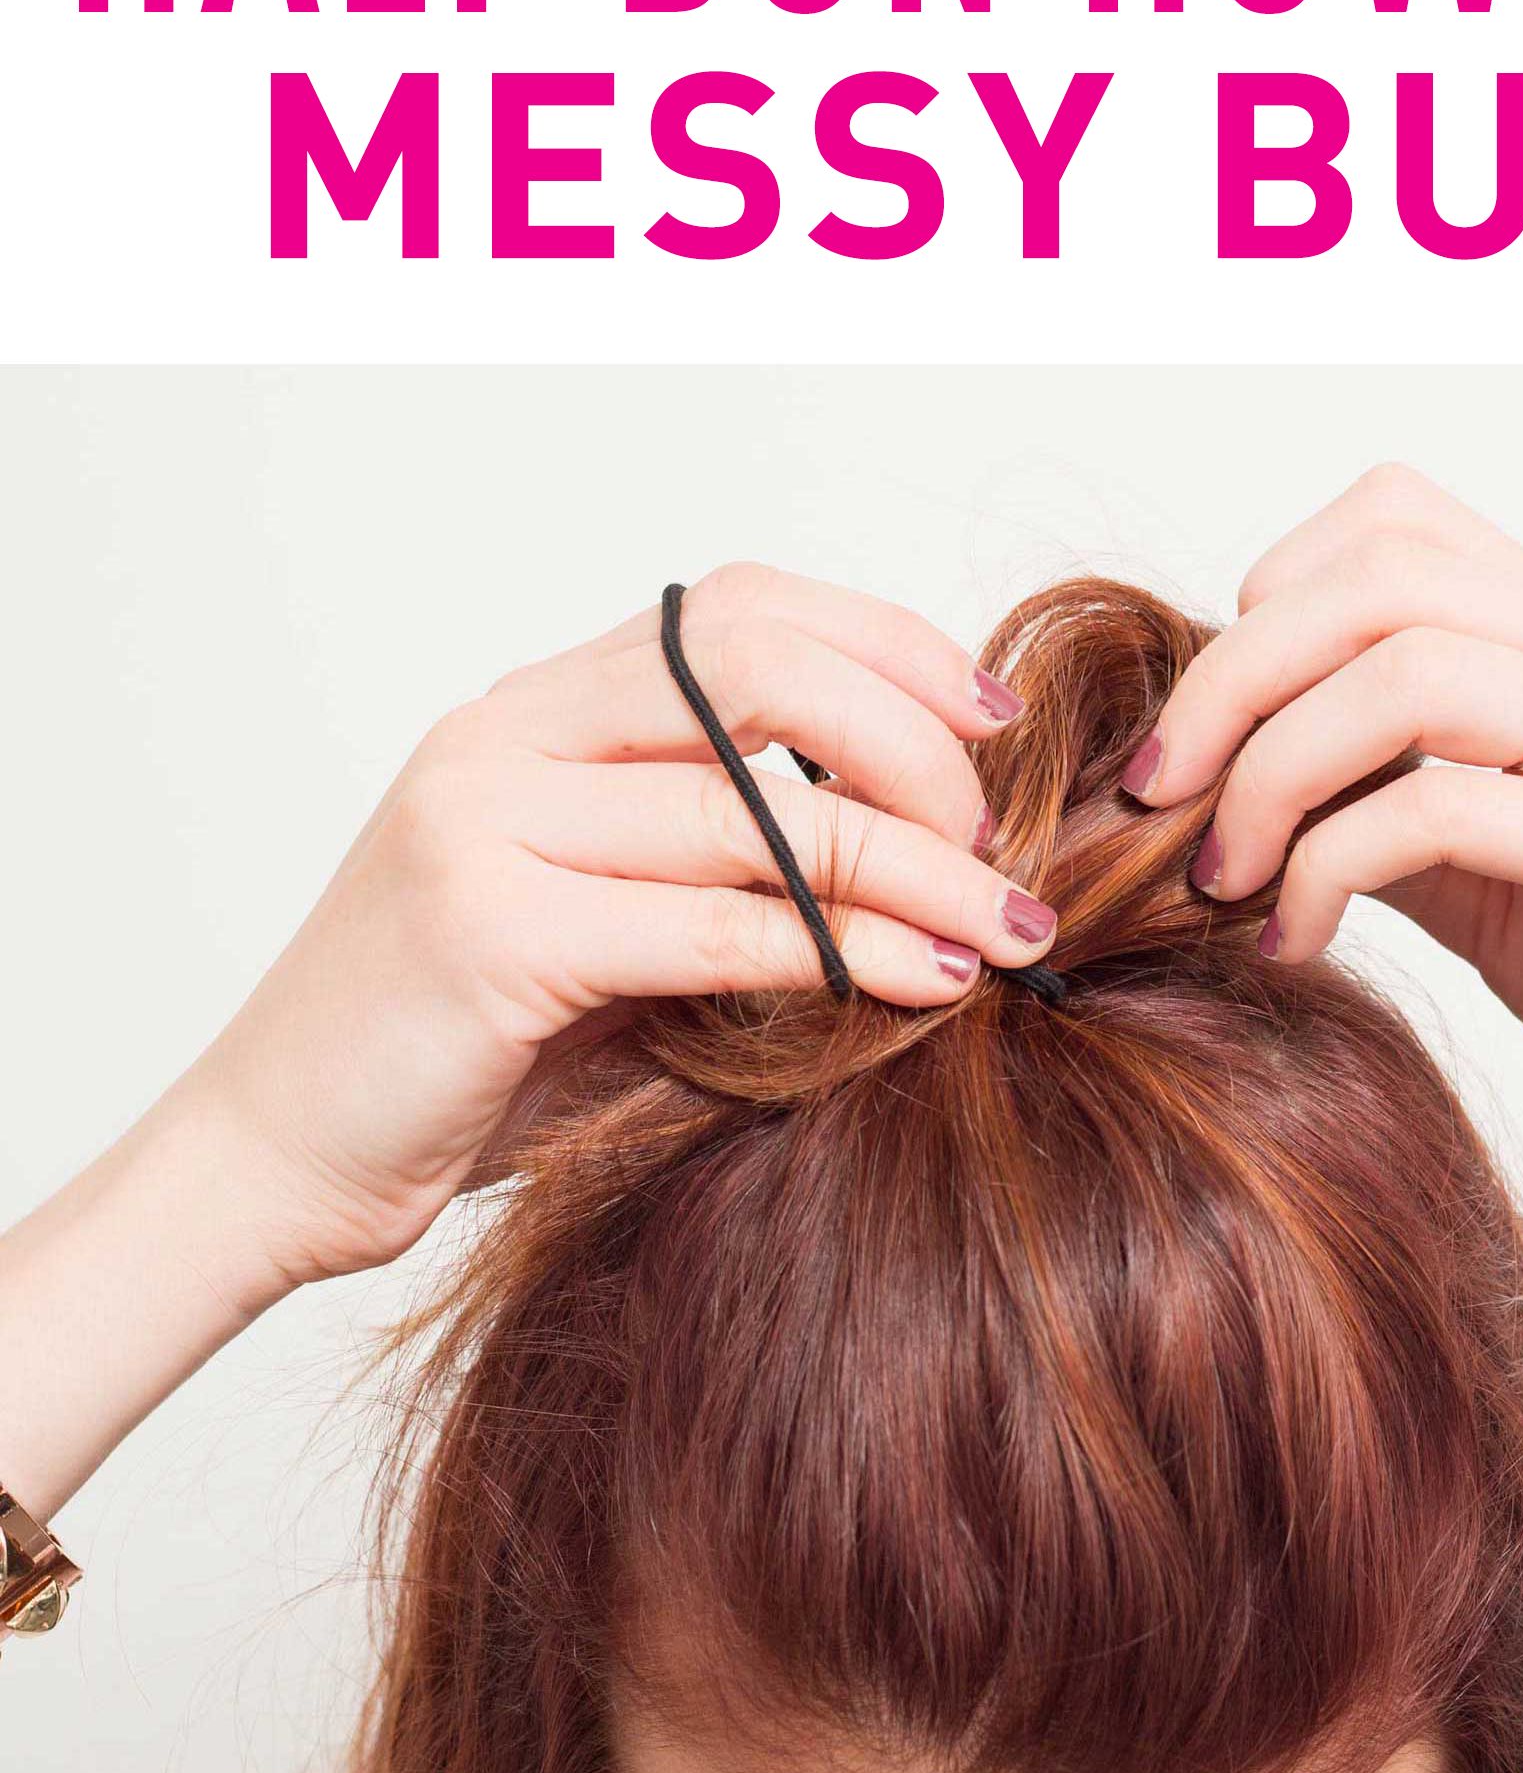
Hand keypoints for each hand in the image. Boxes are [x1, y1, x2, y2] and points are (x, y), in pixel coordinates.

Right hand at [192, 567, 1051, 1284]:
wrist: (268, 1163)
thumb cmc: (443, 1069)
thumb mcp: (596, 948)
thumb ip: (711, 886)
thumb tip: (913, 884)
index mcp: (528, 717)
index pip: (738, 610)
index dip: (887, 647)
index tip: (988, 730)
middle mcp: (503, 739)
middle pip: (762, 667)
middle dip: (913, 745)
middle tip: (996, 845)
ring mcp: (486, 825)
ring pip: (760, 808)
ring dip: (917, 866)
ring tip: (1004, 928)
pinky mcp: (493, 934)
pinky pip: (717, 925)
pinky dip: (845, 951)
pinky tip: (924, 984)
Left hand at [1126, 467, 1522, 1233]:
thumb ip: (1413, 820)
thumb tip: (1260, 800)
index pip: (1399, 523)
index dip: (1272, 603)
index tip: (1215, 733)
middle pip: (1379, 572)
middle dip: (1231, 677)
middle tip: (1161, 796)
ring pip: (1405, 667)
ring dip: (1270, 768)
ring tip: (1219, 878)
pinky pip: (1448, 805)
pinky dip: (1330, 866)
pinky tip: (1294, 943)